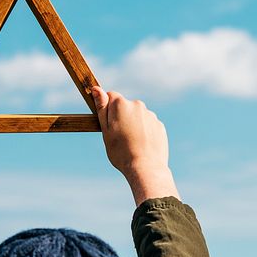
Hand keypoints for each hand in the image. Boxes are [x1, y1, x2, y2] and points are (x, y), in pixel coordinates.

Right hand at [91, 86, 178, 205]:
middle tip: (119, 137)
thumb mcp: (106, 130)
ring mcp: (151, 115)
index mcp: (121, 104)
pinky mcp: (159, 126)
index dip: (107, 109)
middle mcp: (138, 105)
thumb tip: (96, 89)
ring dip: (133, 125)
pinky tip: (142, 146)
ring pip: (137, 116)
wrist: (146, 168)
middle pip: (125, 106)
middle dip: (121, 117)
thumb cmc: (121, 151)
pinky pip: (148, 125)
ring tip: (131, 144)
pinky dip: (144, 132)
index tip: (108, 124)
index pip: (110, 96)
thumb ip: (102, 108)